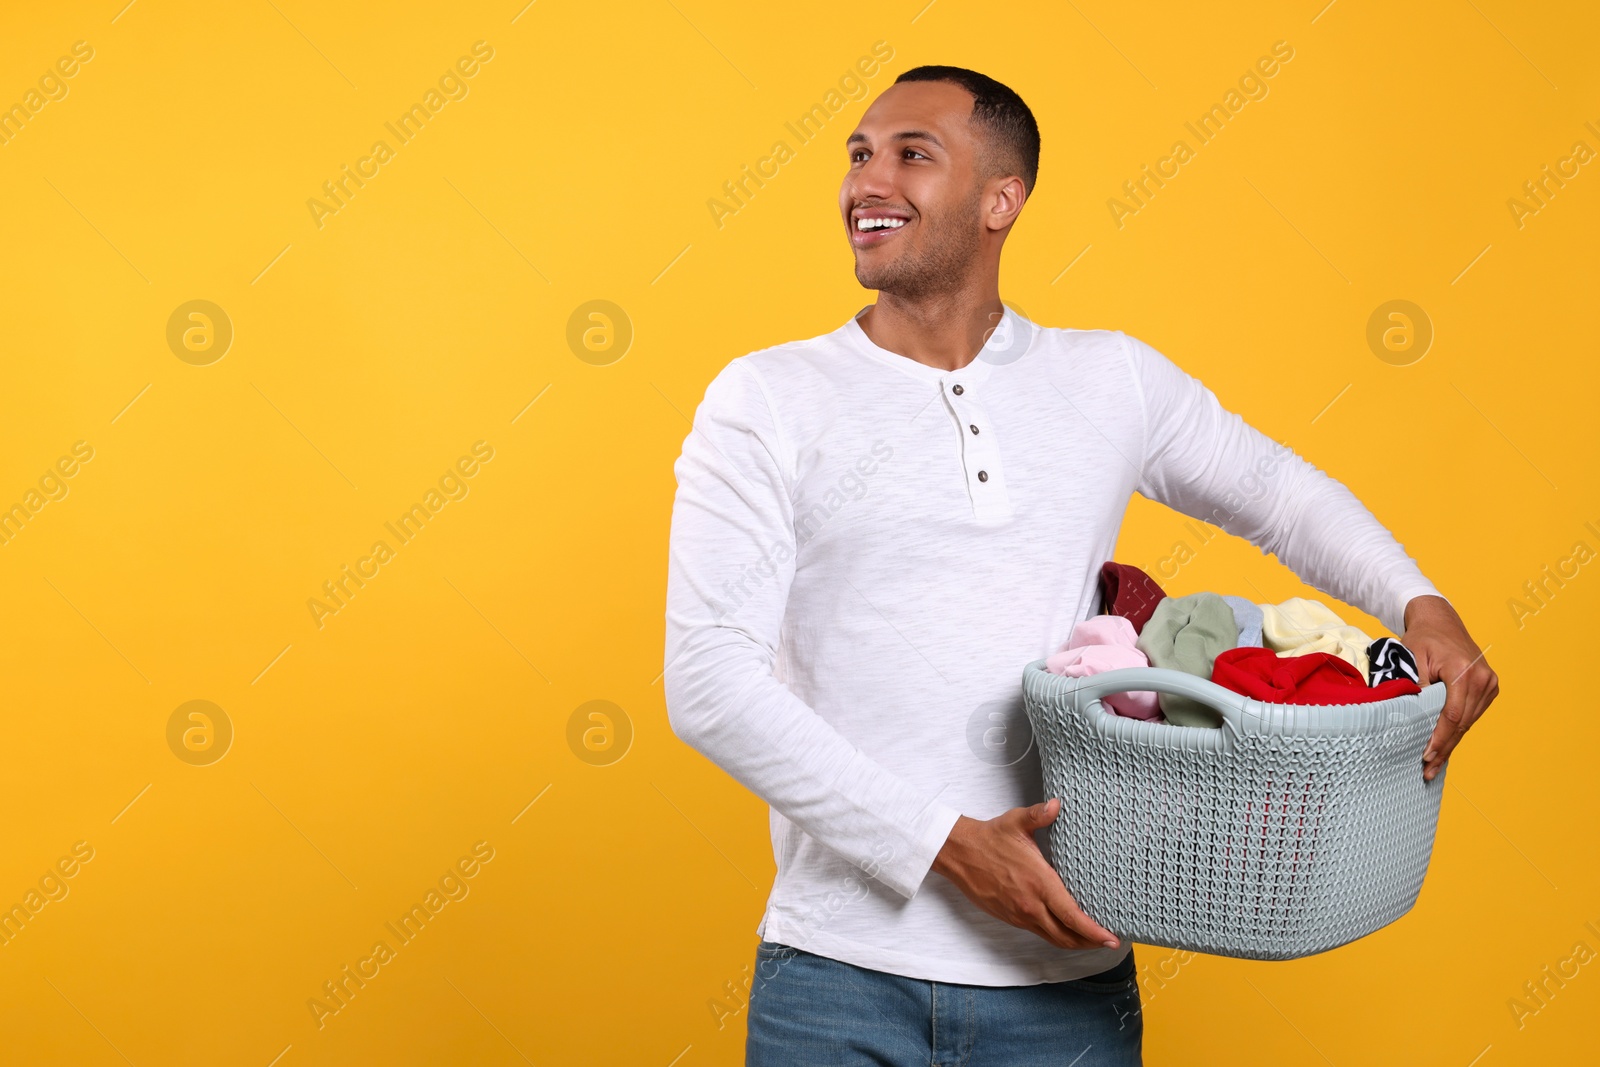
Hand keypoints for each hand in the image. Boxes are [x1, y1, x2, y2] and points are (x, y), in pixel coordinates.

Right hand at [931, 798, 1120, 950]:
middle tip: (1109, 942)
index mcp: (1039, 883)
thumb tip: (1056, 804)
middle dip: (1090, 943)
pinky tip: (1064, 928)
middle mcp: (1030, 905)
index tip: (1111, 938)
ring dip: (1074, 943)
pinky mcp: (1010, 917)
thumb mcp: (1016, 822)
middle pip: (1067, 936)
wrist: (959, 852)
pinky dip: (1056, 935)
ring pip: (1052, 938)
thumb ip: (1039, 815)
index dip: (1094, 932)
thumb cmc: (990, 837)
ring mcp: (1019, 914)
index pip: (1072, 916)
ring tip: (1091, 939)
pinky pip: (1039, 933)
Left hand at [1400, 594, 1498, 781]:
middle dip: (1444, 748)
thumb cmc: (1422, 638)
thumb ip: (1413, 685)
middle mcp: (1482, 679)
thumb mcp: (1411, 657)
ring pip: (1468, 722)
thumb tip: (1407, 717)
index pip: (1452, 715)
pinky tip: (1446, 746)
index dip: (1439, 739)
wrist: (1440, 621)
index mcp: (1464, 671)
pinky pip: (1472, 715)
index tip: (1426, 757)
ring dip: (1451, 743)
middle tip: (1428, 771)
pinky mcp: (1489, 688)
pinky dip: (1458, 730)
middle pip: (1462, 723)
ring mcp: (1489, 684)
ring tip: (1434, 765)